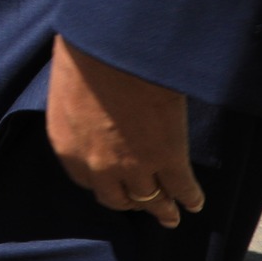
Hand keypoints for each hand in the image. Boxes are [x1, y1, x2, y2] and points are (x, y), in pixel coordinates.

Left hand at [45, 34, 205, 229]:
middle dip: (131, 201)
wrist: (113, 47)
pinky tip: (195, 202)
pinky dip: (190, 197)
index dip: (103, 183)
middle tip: (142, 204)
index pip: (85, 180)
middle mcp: (97, 165)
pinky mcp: (168, 158)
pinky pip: (182, 187)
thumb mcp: (68, 91)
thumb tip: (89, 111)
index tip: (114, 184)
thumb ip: (78, 115)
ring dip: (163, 207)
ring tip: (172, 213)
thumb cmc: (82, 54)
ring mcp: (134, 165)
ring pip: (151, 199)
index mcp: (67, 146)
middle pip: (116, 197)